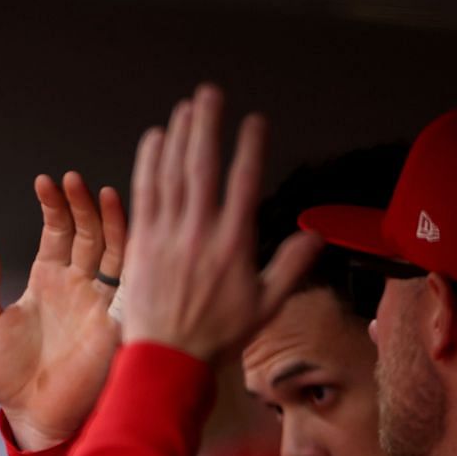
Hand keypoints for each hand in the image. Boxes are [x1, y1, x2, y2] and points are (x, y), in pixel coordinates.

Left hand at [0, 172, 126, 449]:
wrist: (33, 417)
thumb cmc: (9, 378)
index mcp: (48, 281)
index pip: (58, 232)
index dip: (54, 205)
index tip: (45, 182)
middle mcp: (78, 285)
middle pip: (89, 232)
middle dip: (82, 204)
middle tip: (71, 180)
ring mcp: (101, 301)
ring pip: (115, 249)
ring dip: (110, 220)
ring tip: (99, 191)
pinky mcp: (117, 321)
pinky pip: (132, 283)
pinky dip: (135, 256)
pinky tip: (131, 230)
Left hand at [121, 84, 320, 360]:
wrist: (167, 361)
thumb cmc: (215, 338)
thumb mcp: (266, 307)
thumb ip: (291, 266)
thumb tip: (315, 236)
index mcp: (234, 246)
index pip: (244, 183)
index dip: (250, 147)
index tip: (255, 121)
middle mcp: (200, 235)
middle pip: (204, 167)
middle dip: (208, 126)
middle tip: (210, 93)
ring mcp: (167, 237)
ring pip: (173, 175)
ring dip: (179, 136)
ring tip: (187, 107)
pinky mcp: (141, 244)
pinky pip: (145, 194)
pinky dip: (149, 164)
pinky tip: (155, 139)